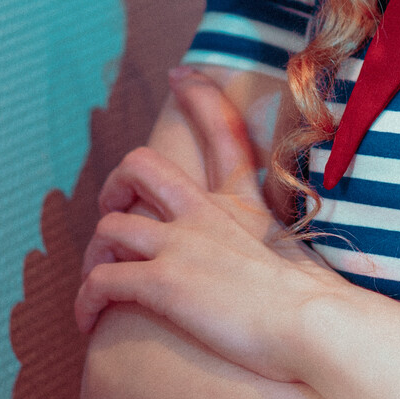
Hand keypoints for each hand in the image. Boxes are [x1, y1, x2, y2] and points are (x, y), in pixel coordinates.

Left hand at [75, 72, 342, 378]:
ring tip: (98, 285)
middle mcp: (204, 214)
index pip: (222, 131)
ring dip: (94, 257)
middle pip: (141, 167)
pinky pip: (101, 281)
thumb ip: (278, 248)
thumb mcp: (297, 254)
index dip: (200, 97)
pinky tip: (87, 321)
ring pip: (109, 227)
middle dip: (115, 186)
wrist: (312, 324)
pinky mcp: (161, 283)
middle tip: (115, 213)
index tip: (180, 74)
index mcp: (241, 203)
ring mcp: (180, 245)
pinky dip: (85, 300)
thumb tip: (290, 265)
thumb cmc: (314, 303)